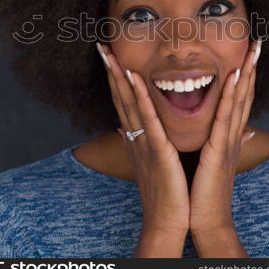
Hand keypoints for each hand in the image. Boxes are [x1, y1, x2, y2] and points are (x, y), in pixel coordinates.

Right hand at [96, 42, 189, 234]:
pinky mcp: (155, 149)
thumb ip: (140, 141)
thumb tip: (125, 128)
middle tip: (102, 47)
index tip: (111, 58)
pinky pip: (146, 118)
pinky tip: (132, 76)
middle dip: (111, 71)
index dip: (116, 79)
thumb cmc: (164, 193)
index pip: (124, 102)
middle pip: (120, 97)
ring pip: (128, 102)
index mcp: (137, 138)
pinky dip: (138, 96)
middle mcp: (134, 136)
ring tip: (109, 53)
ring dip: (118, 76)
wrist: (166, 222)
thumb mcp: (150, 162)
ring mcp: (142, 141)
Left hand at [189, 38, 261, 233]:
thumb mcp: (214, 161)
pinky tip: (236, 75)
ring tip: (252, 50)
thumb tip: (239, 134)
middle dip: (251, 68)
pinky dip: (232, 94)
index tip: (248, 54)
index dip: (246, 76)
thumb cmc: (204, 189)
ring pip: (240, 100)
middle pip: (245, 94)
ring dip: (247, 72)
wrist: (204, 218)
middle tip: (257, 43)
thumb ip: (221, 142)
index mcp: (228, 136)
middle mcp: (232, 134)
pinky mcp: (219, 149)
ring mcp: (228, 140)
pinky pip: (225, 116)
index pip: (239, 100)